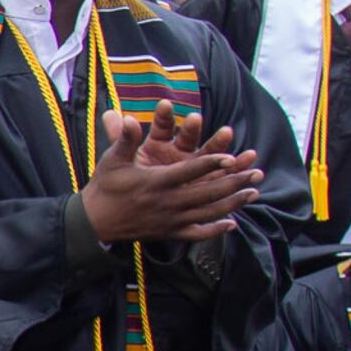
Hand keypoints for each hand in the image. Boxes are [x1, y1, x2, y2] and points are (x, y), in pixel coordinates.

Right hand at [83, 112, 262, 243]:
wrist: (94, 222)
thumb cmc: (105, 187)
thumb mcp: (112, 160)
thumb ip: (125, 140)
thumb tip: (127, 117)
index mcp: (156, 182)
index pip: (189, 171)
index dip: (211, 164)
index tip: (232, 157)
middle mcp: (167, 202)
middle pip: (208, 193)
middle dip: (234, 182)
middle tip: (256, 172)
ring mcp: (171, 220)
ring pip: (209, 212)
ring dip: (233, 202)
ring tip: (253, 192)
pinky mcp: (170, 232)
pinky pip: (197, 233)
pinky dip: (216, 229)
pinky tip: (232, 223)